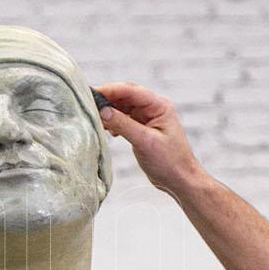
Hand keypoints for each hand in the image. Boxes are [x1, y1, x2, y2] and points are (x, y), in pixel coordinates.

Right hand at [93, 82, 207, 195]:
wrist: (180, 179)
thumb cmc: (170, 162)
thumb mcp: (145, 142)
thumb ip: (123, 125)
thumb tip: (102, 111)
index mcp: (159, 106)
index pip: (131, 90)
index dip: (110, 90)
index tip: (92, 93)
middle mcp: (154, 108)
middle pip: (126, 95)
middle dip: (108, 98)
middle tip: (88, 104)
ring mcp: (148, 117)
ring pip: (123, 106)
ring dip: (109, 110)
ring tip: (95, 118)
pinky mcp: (142, 128)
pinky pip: (124, 118)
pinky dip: (113, 121)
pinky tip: (108, 130)